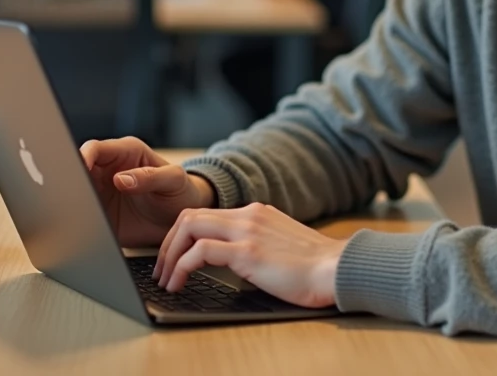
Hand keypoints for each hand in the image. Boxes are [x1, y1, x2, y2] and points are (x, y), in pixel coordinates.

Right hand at [79, 137, 215, 247]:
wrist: (180, 221)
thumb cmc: (180, 192)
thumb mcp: (173, 180)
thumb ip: (151, 176)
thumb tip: (121, 179)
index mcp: (125, 153)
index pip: (95, 149)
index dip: (83, 157)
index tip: (78, 170)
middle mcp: (107, 171)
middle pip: (77, 169)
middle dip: (69, 179)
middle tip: (68, 193)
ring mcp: (100, 194)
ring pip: (74, 193)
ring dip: (70, 201)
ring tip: (71, 211)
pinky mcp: (98, 215)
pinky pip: (81, 216)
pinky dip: (76, 220)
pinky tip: (77, 227)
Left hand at [153, 203, 346, 308]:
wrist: (336, 269)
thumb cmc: (313, 267)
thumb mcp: (279, 246)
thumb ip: (256, 244)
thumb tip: (233, 262)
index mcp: (256, 213)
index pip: (206, 214)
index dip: (182, 236)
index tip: (174, 258)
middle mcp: (249, 215)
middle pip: (190, 216)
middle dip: (167, 243)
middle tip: (161, 269)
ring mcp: (247, 230)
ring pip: (189, 228)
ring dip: (169, 255)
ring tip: (165, 279)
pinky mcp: (248, 251)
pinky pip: (200, 252)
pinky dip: (182, 267)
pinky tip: (179, 283)